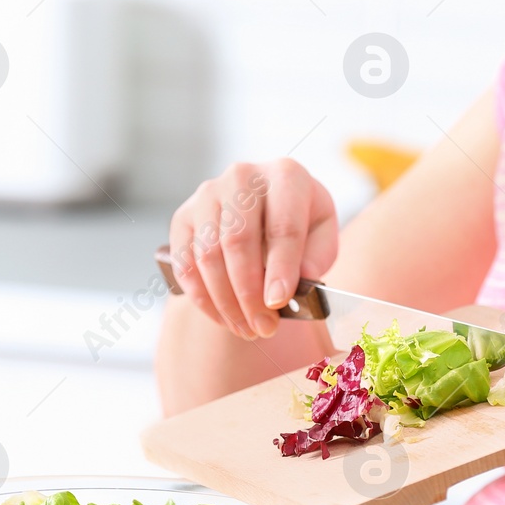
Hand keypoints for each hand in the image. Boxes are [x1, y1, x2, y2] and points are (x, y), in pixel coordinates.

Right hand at [167, 160, 337, 339]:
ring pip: (208, 255)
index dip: (280, 268)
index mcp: (286, 175)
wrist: (263, 207)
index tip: (278, 303)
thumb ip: (318, 254)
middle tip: (263, 327)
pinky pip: (184, 263)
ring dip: (226, 301)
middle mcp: (242, 177)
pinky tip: (222, 317)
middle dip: (249, 294)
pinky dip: (201, 297)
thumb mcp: (321, 232)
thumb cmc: (297, 222)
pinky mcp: (183, 217)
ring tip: (246, 328)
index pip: (281, 226)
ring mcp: (207, 195)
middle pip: (238, 241)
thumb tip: (300, 279)